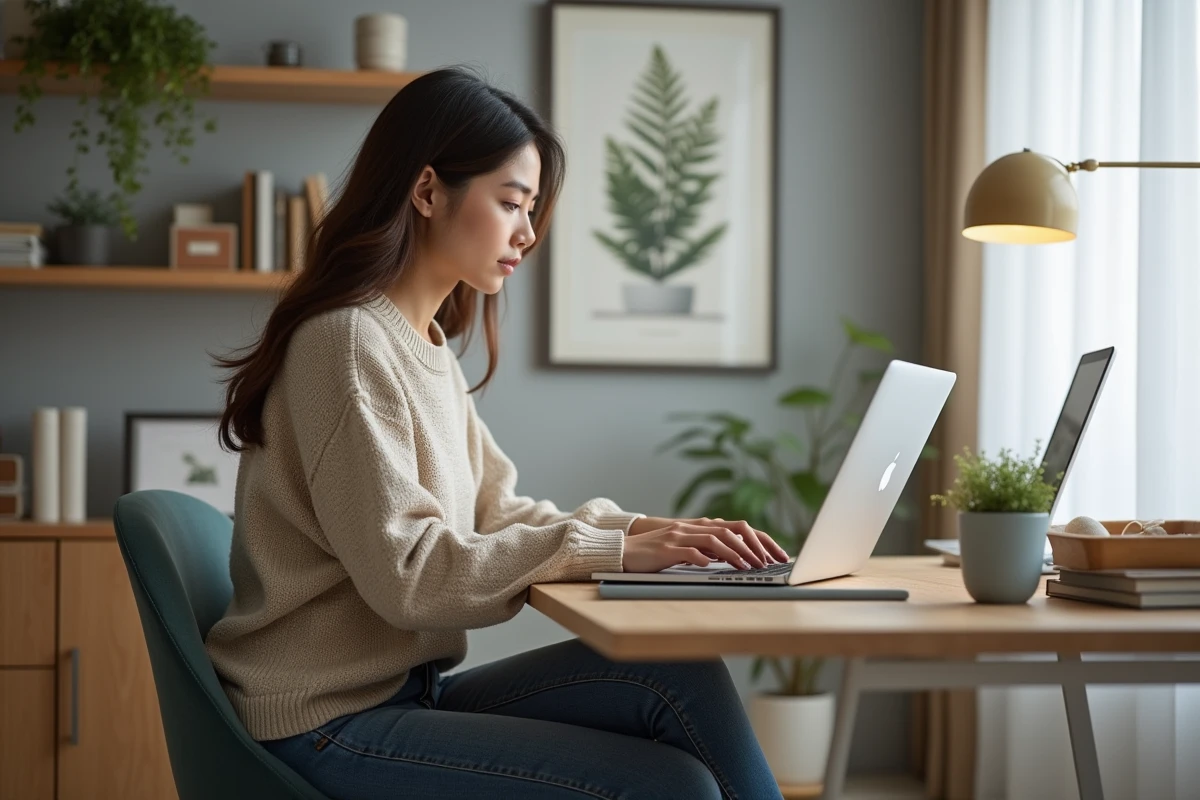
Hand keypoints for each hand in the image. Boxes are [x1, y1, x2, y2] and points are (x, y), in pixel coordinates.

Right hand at [622, 516, 789, 573]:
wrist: (624, 551)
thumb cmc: (655, 553)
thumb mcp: (685, 548)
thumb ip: (706, 549)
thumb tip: (731, 557)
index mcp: (699, 527)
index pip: (738, 528)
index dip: (760, 540)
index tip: (777, 555)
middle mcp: (692, 527)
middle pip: (732, 530)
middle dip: (754, 546)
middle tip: (769, 562)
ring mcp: (679, 536)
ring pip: (715, 540)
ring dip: (736, 554)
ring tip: (750, 567)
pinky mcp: (667, 548)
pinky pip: (690, 552)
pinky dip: (705, 559)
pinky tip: (716, 568)